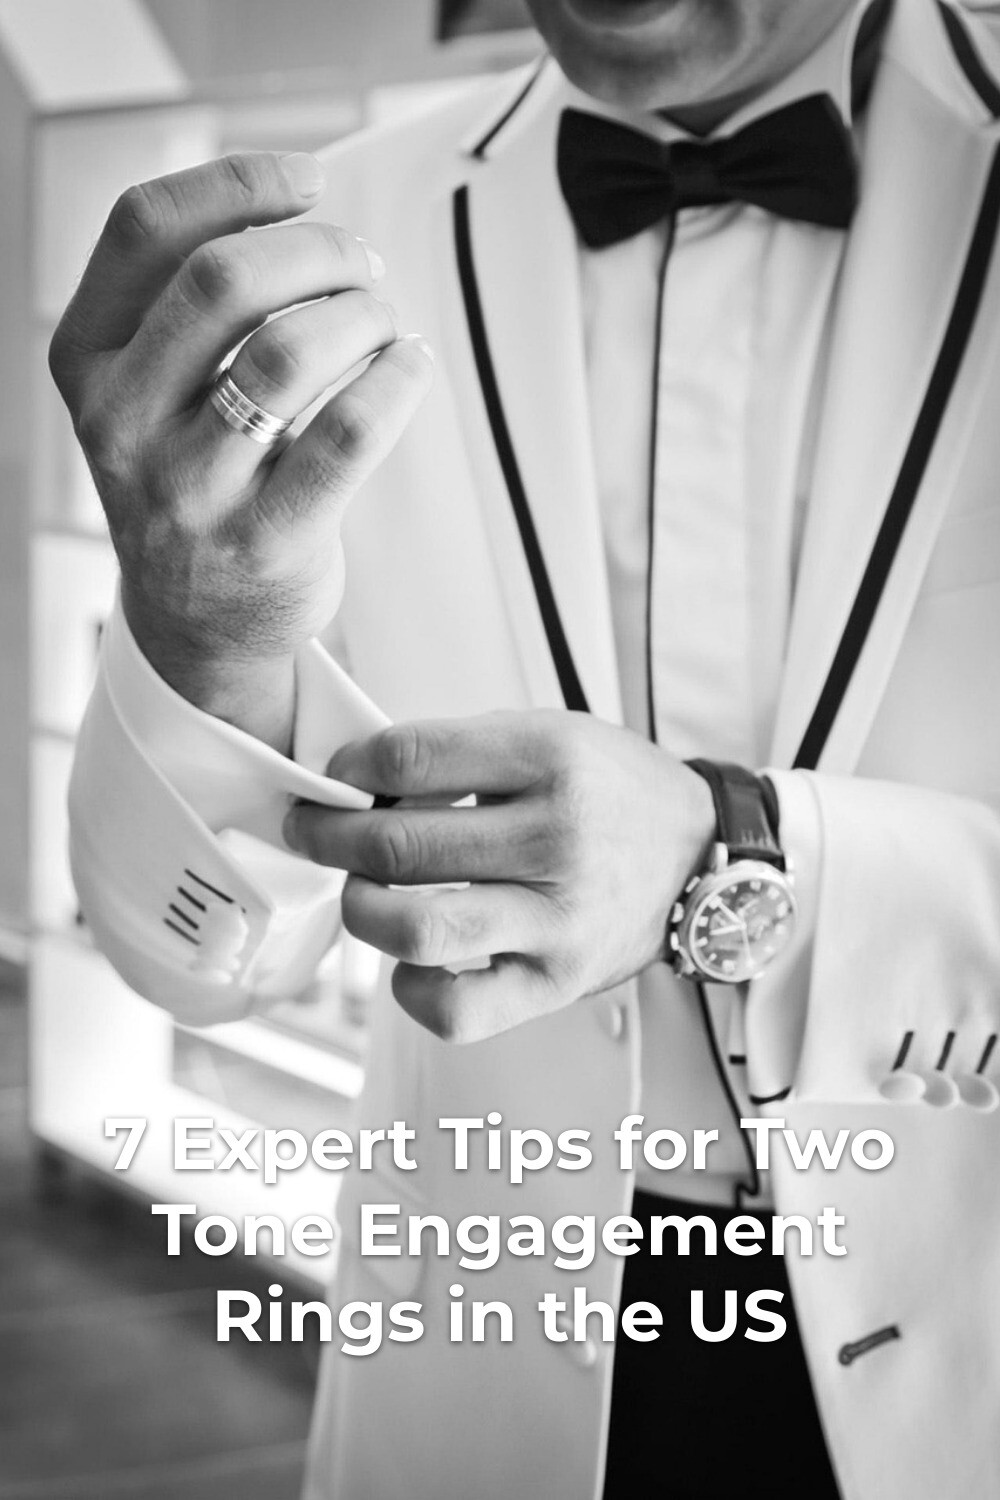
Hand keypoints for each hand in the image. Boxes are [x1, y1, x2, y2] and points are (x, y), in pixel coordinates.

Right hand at [48, 152, 433, 748]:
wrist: (197, 624)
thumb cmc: (193, 477)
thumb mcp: (150, 389)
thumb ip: (189, 302)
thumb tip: (301, 203)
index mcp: (88, 360)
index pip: (144, 229)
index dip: (238, 181)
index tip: (308, 180)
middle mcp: (121, 422)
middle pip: (221, 279)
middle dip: (317, 249)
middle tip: (364, 263)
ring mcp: (188, 489)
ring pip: (288, 351)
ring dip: (360, 313)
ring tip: (384, 321)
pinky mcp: (264, 540)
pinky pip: (349, 431)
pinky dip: (397, 379)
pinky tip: (409, 367)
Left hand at [283, 711, 714, 1041]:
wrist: (697, 853)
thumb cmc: (608, 792)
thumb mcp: (548, 736)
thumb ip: (459, 752)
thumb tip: (357, 786)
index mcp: (552, 759)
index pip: (411, 758)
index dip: (350, 768)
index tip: (335, 778)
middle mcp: (558, 838)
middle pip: (398, 844)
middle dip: (328, 837)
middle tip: (313, 831)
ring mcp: (559, 918)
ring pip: (416, 929)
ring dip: (361, 910)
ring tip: (362, 893)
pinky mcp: (558, 982)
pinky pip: (456, 1009)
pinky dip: (411, 989)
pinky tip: (410, 960)